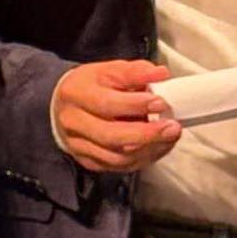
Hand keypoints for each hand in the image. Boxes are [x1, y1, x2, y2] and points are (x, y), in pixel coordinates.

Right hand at [49, 58, 184, 174]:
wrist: (64, 106)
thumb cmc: (90, 86)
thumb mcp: (109, 70)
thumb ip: (135, 71)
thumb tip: (160, 74)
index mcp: (76, 94)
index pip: (107, 104)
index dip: (136, 105)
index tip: (161, 102)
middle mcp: (73, 122)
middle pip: (111, 136)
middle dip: (146, 134)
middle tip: (172, 127)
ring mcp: (78, 146)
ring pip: (116, 157)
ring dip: (149, 149)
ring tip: (169, 137)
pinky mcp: (88, 161)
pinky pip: (119, 167)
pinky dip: (143, 159)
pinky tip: (158, 147)